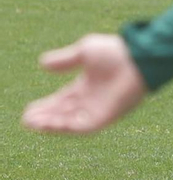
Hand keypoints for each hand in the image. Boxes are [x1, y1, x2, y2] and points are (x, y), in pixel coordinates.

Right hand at [22, 34, 146, 134]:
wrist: (139, 59)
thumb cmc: (116, 52)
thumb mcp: (85, 51)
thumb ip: (64, 59)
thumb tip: (42, 63)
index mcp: (88, 86)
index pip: (63, 100)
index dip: (46, 106)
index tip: (28, 110)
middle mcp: (93, 100)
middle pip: (63, 113)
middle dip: (44, 117)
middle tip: (26, 119)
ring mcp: (99, 110)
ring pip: (70, 123)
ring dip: (51, 124)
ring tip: (32, 122)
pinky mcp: (106, 117)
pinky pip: (83, 127)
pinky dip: (66, 127)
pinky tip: (50, 124)